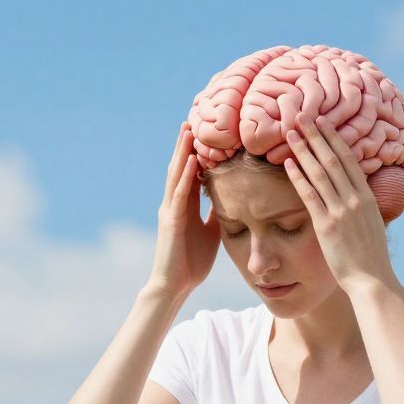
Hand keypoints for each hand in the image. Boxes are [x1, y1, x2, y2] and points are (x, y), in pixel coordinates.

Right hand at [149, 122, 220, 298]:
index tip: (206, 130)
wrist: (175, 285)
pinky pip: (179, 193)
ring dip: (183, 150)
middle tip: (194, 117)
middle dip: (187, 143)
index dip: (196, 151)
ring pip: (177, 174)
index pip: (191, 172)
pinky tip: (192, 158)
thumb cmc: (192, 261)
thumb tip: (232, 199)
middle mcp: (174, 203)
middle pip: (181, 166)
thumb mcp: (211, 232)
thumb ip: (217, 213)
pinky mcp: (172, 221)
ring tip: (190, 128)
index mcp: (185, 205)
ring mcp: (170, 210)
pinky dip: (186, 174)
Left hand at [283, 115, 397, 288]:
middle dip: (317, 135)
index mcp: (368, 197)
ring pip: (320, 172)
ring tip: (291, 132)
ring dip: (304, 149)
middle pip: (334, 159)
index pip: (351, 159)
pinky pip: (310, 196)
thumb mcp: (372, 226)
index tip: (324, 121)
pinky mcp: (327, 225)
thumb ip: (364, 208)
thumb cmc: (370, 258)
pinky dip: (299, 177)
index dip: (335, 138)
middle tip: (303, 115)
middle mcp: (356, 199)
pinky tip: (288, 163)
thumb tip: (359, 197)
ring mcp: (341, 211)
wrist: (372, 280)